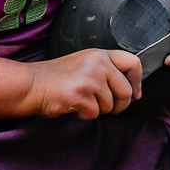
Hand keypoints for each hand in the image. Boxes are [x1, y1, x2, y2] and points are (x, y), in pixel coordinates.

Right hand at [25, 49, 142, 118]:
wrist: (31, 85)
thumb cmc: (56, 78)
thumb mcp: (84, 64)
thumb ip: (106, 71)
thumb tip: (131, 90)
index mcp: (100, 54)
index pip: (133, 63)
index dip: (137, 81)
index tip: (135, 94)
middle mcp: (98, 63)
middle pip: (126, 91)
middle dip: (119, 105)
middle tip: (105, 107)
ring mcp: (90, 78)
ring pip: (110, 105)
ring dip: (98, 110)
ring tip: (81, 101)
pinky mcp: (81, 94)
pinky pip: (95, 113)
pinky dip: (85, 115)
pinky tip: (73, 106)